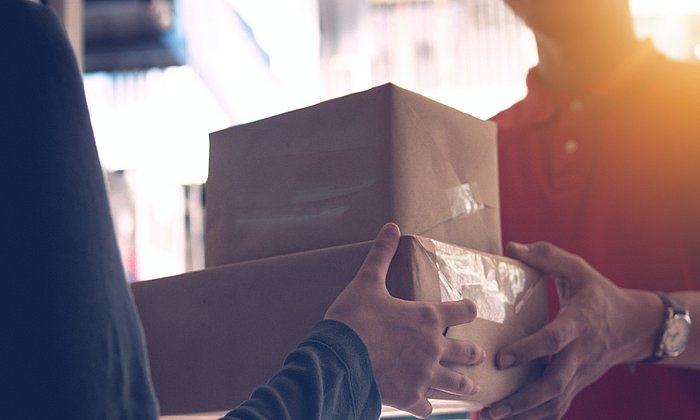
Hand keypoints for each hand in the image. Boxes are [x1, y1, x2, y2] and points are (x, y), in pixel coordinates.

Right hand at [325, 223, 485, 417]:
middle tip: (479, 355)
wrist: (338, 358)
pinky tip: (429, 407)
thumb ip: (381, 255)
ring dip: (466, 386)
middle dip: (473, 353)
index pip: (462, 311)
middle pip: (465, 351)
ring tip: (474, 389)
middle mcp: (433, 347)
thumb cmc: (353, 318)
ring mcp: (424, 375)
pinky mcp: (410, 397)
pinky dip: (428, 407)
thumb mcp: (367, 282)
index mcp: (426, 317)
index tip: (473, 310)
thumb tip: (391, 226)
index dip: (469, 309)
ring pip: (455, 383)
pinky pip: (427, 407)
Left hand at [481, 241, 661, 419]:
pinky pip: (558, 407)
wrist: (634, 326)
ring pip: (555, 401)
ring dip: (524, 413)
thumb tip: (512, 248)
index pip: (553, 340)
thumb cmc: (598, 294)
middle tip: (491, 407)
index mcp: (578, 323)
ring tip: (491, 417)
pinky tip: (510, 419)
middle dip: (522, 398)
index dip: (529, 350)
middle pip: (553, 382)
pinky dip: (536, 417)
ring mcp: (580, 373)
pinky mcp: (577, 384)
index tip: (502, 358)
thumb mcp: (578, 269)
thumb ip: (547, 256)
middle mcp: (579, 353)